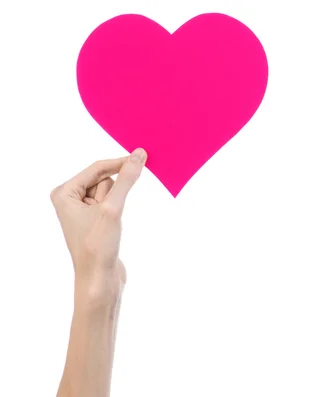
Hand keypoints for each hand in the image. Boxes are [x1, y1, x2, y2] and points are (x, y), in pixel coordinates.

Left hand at [51, 148, 146, 303]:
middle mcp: (69, 199)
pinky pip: (112, 204)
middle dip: (115, 193)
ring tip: (110, 225)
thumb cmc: (98, 246)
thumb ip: (126, 179)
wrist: (99, 279)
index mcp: (64, 193)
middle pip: (103, 180)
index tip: (143, 156)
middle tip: (111, 214)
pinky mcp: (95, 221)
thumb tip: (138, 155)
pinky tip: (113, 228)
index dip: (120, 163)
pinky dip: (118, 211)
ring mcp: (81, 210)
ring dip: (117, 205)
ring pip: (110, 192)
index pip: (97, 168)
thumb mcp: (113, 208)